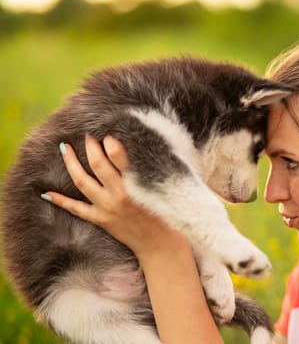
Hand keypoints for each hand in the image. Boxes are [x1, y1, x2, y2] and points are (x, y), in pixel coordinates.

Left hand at [43, 135, 189, 258]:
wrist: (161, 246)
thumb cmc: (169, 216)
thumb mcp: (164, 189)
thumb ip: (151, 171)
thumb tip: (134, 151)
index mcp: (137, 185)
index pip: (118, 155)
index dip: (109, 141)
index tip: (107, 133)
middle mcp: (119, 195)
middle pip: (97, 164)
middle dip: (90, 146)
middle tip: (88, 135)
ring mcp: (107, 208)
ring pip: (82, 181)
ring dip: (71, 163)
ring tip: (64, 148)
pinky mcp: (101, 220)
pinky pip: (76, 208)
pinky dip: (61, 200)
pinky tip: (47, 192)